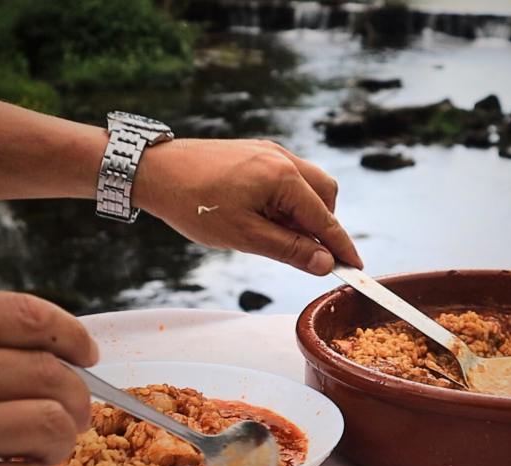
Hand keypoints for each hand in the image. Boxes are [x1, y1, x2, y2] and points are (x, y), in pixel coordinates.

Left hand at [136, 139, 362, 274]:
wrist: (154, 170)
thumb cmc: (193, 203)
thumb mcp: (244, 237)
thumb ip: (289, 250)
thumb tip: (324, 263)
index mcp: (282, 178)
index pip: (325, 218)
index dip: (342, 246)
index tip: (356, 268)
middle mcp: (282, 158)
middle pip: (325, 195)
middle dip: (323, 226)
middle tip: (305, 253)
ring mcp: (270, 151)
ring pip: (309, 184)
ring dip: (304, 213)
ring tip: (275, 235)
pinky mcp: (257, 152)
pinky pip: (288, 176)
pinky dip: (288, 200)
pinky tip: (264, 216)